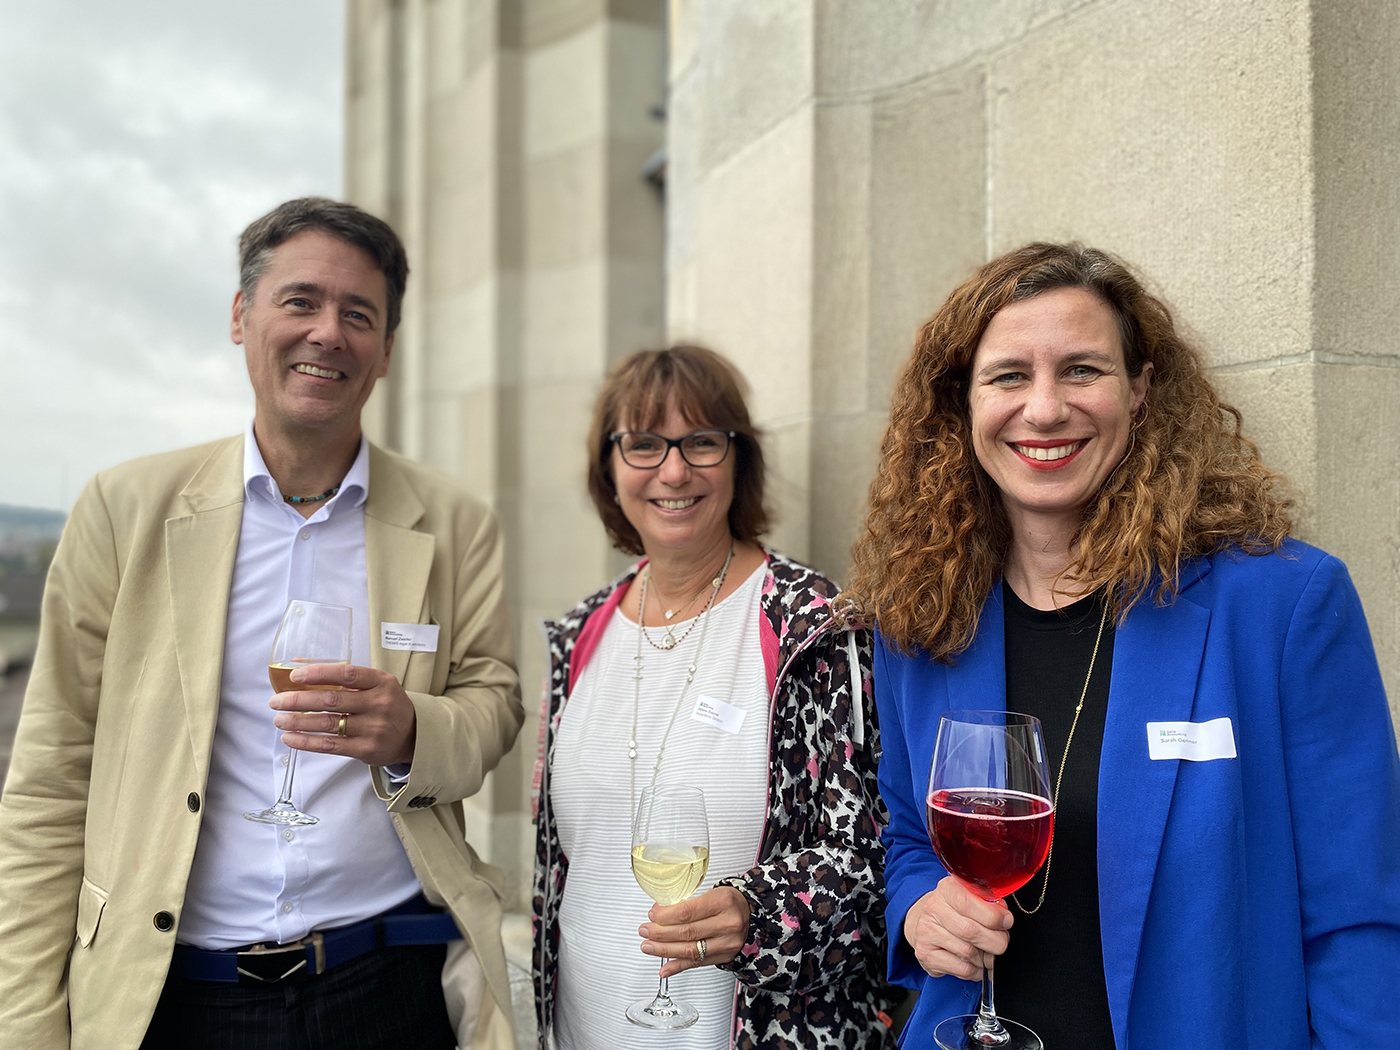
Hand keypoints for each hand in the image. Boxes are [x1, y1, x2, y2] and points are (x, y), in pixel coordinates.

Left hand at [270, 664, 416, 765]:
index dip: (318, 673)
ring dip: (298, 721)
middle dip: (298, 700)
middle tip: (277, 701)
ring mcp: (373, 728)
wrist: (413, 734)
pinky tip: (291, 738)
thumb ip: (340, 675)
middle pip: (332, 700)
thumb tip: (298, 664)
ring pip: (328, 723)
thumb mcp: (374, 684)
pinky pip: (330, 745)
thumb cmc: (387, 704)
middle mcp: (379, 704)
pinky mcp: (366, 749)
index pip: (347, 674)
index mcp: (381, 682)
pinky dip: (307, 742)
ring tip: (279, 719)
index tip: (294, 676)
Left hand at [639, 886, 751, 978]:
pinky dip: (677, 967)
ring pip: (690, 950)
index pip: (687, 912)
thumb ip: (687, 903)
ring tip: (648, 947)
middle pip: (686, 932)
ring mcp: (727, 943)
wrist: (751, 914)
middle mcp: (727, 924)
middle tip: (645, 931)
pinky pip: (697, 964)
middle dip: (660, 933)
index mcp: (723, 901)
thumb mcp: (711, 892)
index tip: (652, 915)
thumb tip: (659, 913)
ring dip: (664, 951)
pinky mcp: (724, 957)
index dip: (665, 916)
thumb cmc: (728, 901)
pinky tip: (664, 968)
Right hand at [903, 876, 1012, 980]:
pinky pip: (963, 969)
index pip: (969, 903)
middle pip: (971, 931)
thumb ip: (989, 902)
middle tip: (1002, 941)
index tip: (1006, 922)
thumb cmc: (955, 909)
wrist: (925, 921)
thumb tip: (1004, 917)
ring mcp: (927, 933)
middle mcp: (933, 909)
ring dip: (986, 957)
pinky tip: (977, 963)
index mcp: (947, 889)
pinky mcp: (927, 955)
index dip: (994, 916)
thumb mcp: (971, 896)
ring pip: (968, 953)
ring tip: (989, 952)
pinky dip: (977, 970)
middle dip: (995, 940)